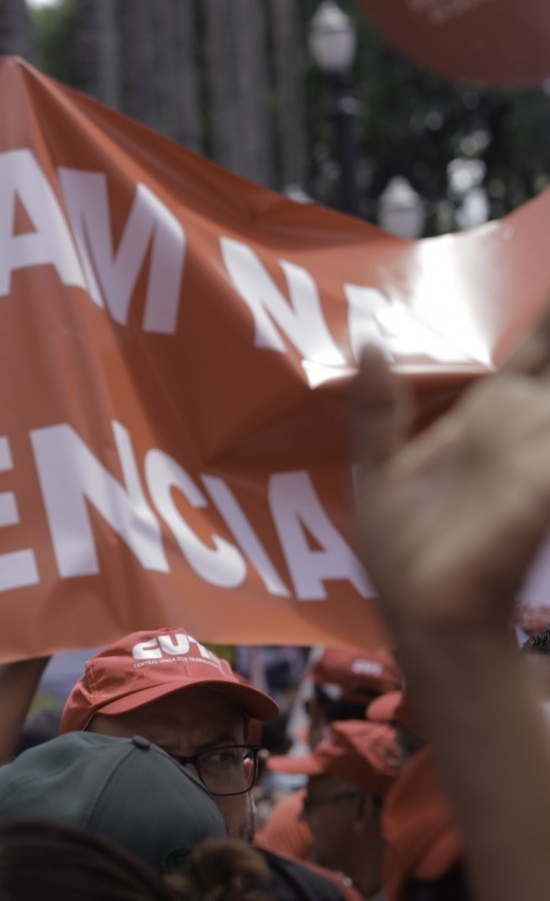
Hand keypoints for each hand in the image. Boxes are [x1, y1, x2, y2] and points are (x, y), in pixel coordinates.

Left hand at [350, 306, 549, 633]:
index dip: (543, 327)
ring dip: (543, 395)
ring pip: (546, 401)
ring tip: (526, 415)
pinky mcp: (541, 482)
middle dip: (547, 346)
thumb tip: (369, 343)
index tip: (546, 285)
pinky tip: (534, 405)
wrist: (425, 615)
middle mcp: (519, 428)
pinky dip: (541, 437)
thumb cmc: (404, 553)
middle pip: (546, 376)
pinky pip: (546, 451)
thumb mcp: (378, 471)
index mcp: (483, 418)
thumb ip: (377, 410)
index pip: (530, 357)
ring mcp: (536, 453)